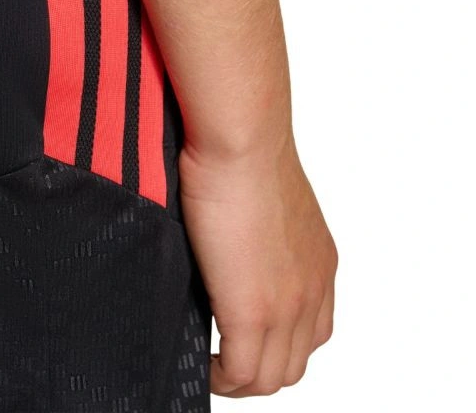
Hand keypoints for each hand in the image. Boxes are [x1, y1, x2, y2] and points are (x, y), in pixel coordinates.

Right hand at [178, 132, 337, 396]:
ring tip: (211, 365)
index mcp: (318, 261)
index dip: (277, 344)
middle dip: (258, 370)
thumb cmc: (244, 150)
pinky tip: (202, 362)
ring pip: (272, 378)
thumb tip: (227, 244)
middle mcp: (313, 289)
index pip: (312, 329)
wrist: (243, 140)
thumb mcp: (265, 200)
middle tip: (221, 358)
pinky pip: (241, 374)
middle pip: (294, 362)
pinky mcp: (253, 312)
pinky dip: (221, 379)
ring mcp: (288, 305)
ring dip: (239, 380)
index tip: (243, 339)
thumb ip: (257, 236)